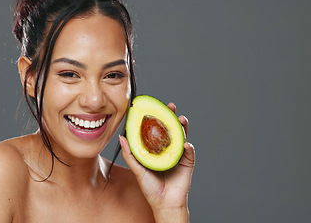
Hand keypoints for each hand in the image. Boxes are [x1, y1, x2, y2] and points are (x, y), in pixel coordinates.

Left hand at [120, 102, 194, 221]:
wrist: (164, 203)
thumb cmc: (150, 187)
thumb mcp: (137, 169)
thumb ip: (130, 153)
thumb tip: (121, 137)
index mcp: (156, 148)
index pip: (157, 129)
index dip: (156, 118)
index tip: (152, 107)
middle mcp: (168, 148)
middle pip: (171, 128)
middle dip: (171, 116)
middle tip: (170, 107)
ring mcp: (178, 153)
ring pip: (182, 136)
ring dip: (182, 126)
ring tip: (181, 120)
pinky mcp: (188, 161)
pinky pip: (189, 151)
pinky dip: (188, 146)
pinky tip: (185, 144)